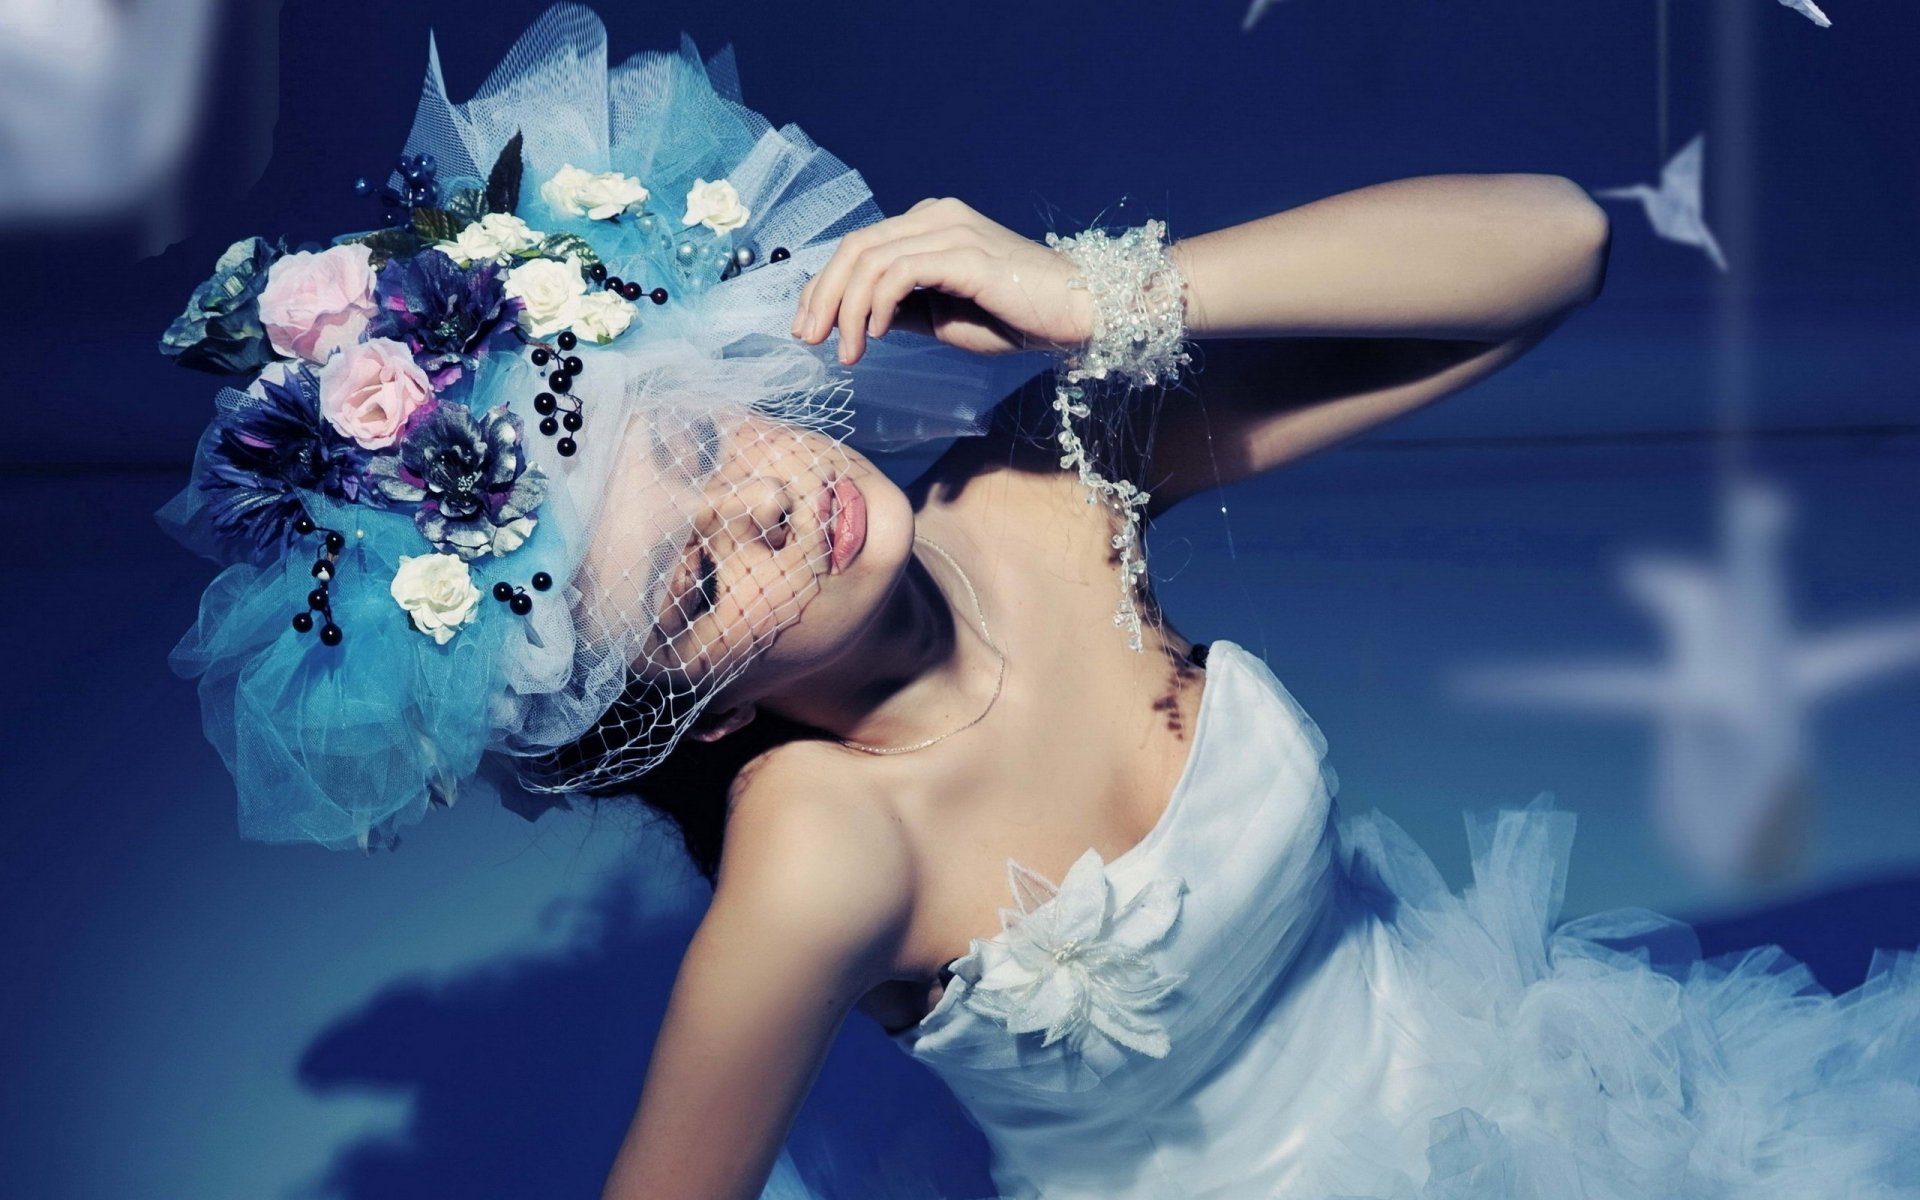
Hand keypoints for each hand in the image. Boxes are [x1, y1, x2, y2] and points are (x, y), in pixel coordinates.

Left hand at [790, 196, 1094, 364]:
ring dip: (846, 310)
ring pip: (869, 259)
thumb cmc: (1016, 316)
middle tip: (807, 340)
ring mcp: (950, 229)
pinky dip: (877, 304)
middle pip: (854, 247)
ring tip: (846, 352)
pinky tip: (877, 335)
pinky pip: (900, 272)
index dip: (823, 286)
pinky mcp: (964, 252)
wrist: (1078, 313)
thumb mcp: (943, 316)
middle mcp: (935, 216)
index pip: (859, 246)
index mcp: (929, 224)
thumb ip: (902, 308)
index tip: (806, 327)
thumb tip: (857, 320)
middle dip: (821, 296)